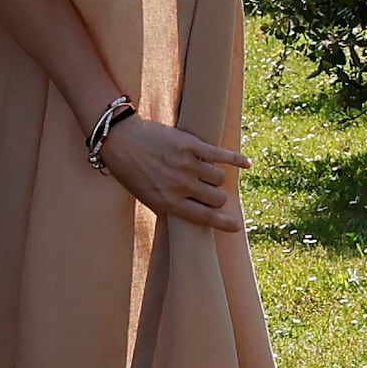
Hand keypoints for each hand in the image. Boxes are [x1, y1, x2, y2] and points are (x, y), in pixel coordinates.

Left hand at [92, 113, 244, 230]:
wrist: (120, 140)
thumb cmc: (130, 171)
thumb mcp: (146, 197)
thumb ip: (169, 208)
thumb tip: (192, 218)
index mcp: (169, 203)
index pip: (205, 218)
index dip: (224, 223)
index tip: (236, 226)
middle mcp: (181, 186)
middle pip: (217, 198)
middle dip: (217, 197)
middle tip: (211, 193)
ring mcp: (187, 165)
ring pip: (220, 178)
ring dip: (217, 178)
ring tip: (208, 174)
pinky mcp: (191, 146)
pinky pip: (222, 155)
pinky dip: (237, 159)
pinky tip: (247, 163)